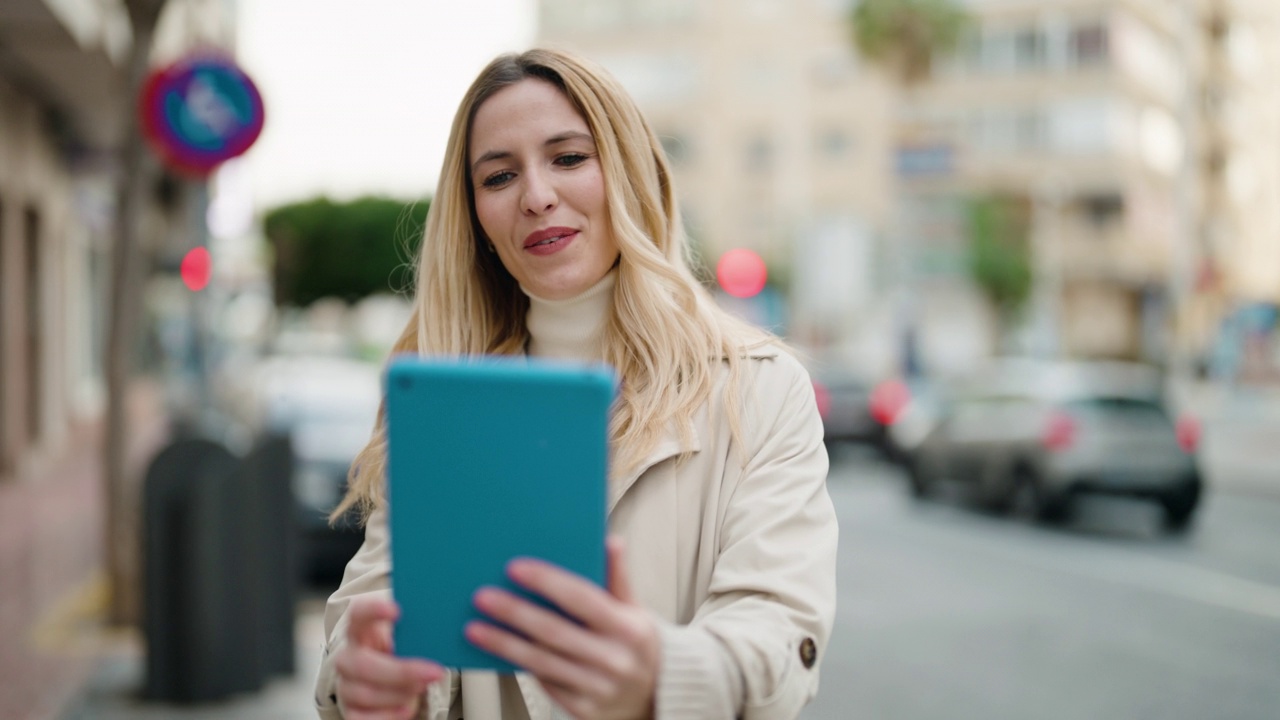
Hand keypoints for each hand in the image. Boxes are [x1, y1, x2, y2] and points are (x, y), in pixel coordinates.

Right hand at [334, 597, 446, 719]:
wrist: (387, 679)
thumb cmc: (399, 653)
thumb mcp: (406, 639)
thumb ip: (417, 633)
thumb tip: (447, 632)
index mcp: (361, 631)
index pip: (358, 614)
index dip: (372, 611)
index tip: (397, 611)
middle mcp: (348, 657)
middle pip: (364, 664)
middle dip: (402, 671)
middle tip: (434, 672)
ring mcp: (346, 685)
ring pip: (366, 693)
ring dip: (400, 693)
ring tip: (422, 687)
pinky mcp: (351, 711)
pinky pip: (364, 719)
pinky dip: (390, 715)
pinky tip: (407, 708)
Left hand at [467, 536, 659, 719]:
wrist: (657, 695)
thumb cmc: (637, 643)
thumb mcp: (635, 609)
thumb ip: (618, 577)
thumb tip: (609, 541)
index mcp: (628, 628)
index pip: (581, 598)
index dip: (546, 581)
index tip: (514, 567)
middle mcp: (614, 659)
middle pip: (553, 631)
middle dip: (514, 612)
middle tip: (482, 596)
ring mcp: (598, 689)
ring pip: (541, 662)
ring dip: (504, 643)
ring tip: (475, 627)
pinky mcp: (583, 710)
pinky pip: (544, 683)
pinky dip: (519, 665)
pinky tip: (499, 650)